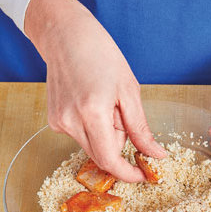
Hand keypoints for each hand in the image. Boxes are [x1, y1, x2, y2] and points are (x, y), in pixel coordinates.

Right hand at [25, 0, 165, 181]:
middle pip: (102, 153)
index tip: (142, 175)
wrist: (66, 36)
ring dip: (106, 133)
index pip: (110, 160)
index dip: (128, 173)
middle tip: (121, 114)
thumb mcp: (129, 90)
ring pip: (92, 145)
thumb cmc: (101, 55)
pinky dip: (93, 127)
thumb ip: (141, 128)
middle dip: (119, 142)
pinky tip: (91, 103)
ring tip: (105, 104)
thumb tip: (155, 154)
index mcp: (92, 112)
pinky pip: (81, 135)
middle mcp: (70, 122)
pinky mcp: (54, 120)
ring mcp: (59, 122)